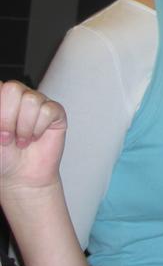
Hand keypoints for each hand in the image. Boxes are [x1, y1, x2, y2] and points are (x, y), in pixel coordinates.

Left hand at [0, 81, 66, 199]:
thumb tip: (0, 90)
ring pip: (31, 100)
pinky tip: (35, 137)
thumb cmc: (2, 158)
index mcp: (1, 100)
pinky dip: (39, 129)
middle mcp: (18, 98)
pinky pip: (48, 111)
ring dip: (24, 127)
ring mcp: (38, 103)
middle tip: (7, 136)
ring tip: (22, 140)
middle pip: (13, 88)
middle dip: (8, 118)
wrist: (20, 177)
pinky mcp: (55, 112)